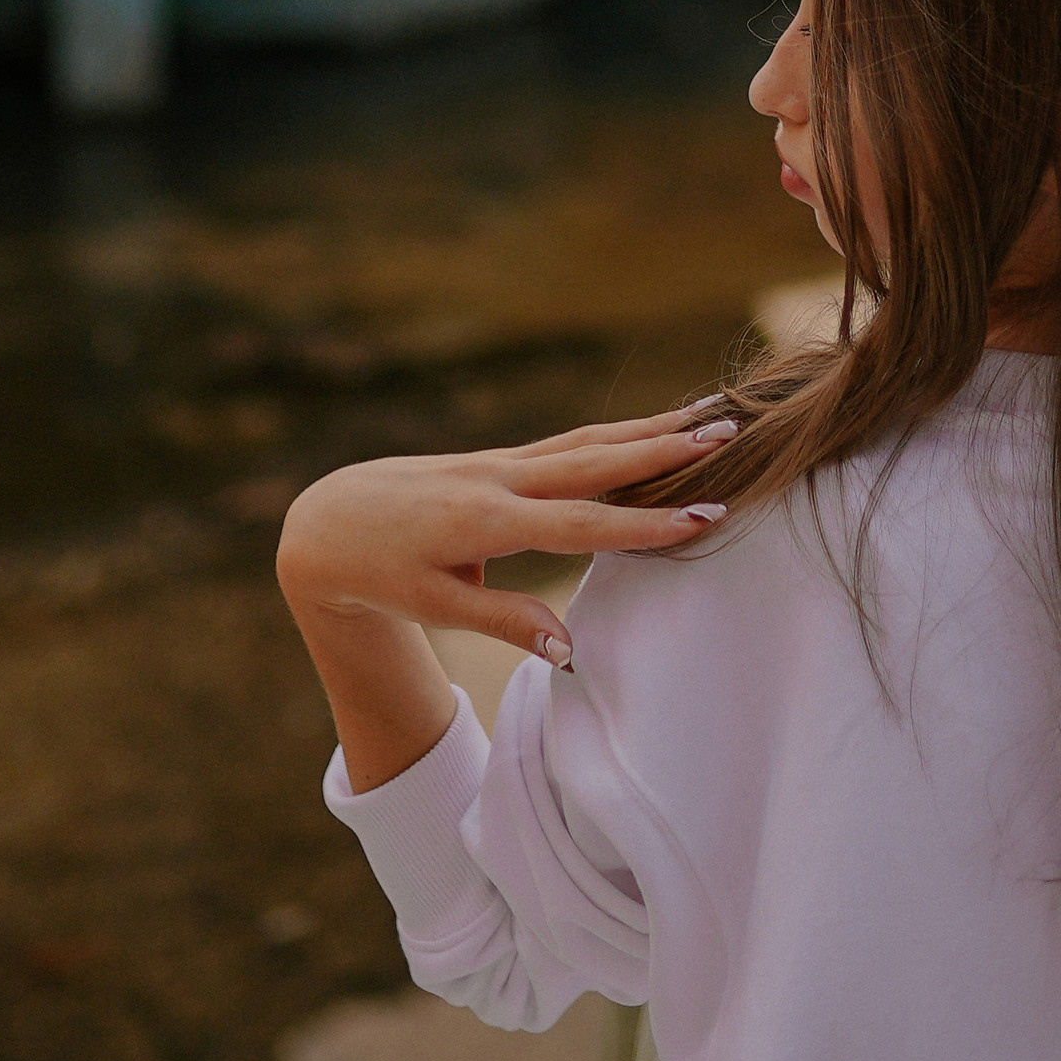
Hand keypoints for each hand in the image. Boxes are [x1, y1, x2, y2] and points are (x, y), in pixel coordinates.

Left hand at [277, 403, 740, 667]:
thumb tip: (568, 648)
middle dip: (665, 451)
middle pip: (597, 461)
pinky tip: (650, 426)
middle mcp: (502, 480)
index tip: (704, 516)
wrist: (330, 519)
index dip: (645, 524)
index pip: (582, 524)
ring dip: (651, 429)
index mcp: (487, 521)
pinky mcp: (500, 460)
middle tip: (730, 433)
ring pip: (588, 441)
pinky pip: (569, 442)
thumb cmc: (382, 571)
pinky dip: (615, 432)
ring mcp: (502, 463)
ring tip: (710, 412)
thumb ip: (503, 621)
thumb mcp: (433, 605)